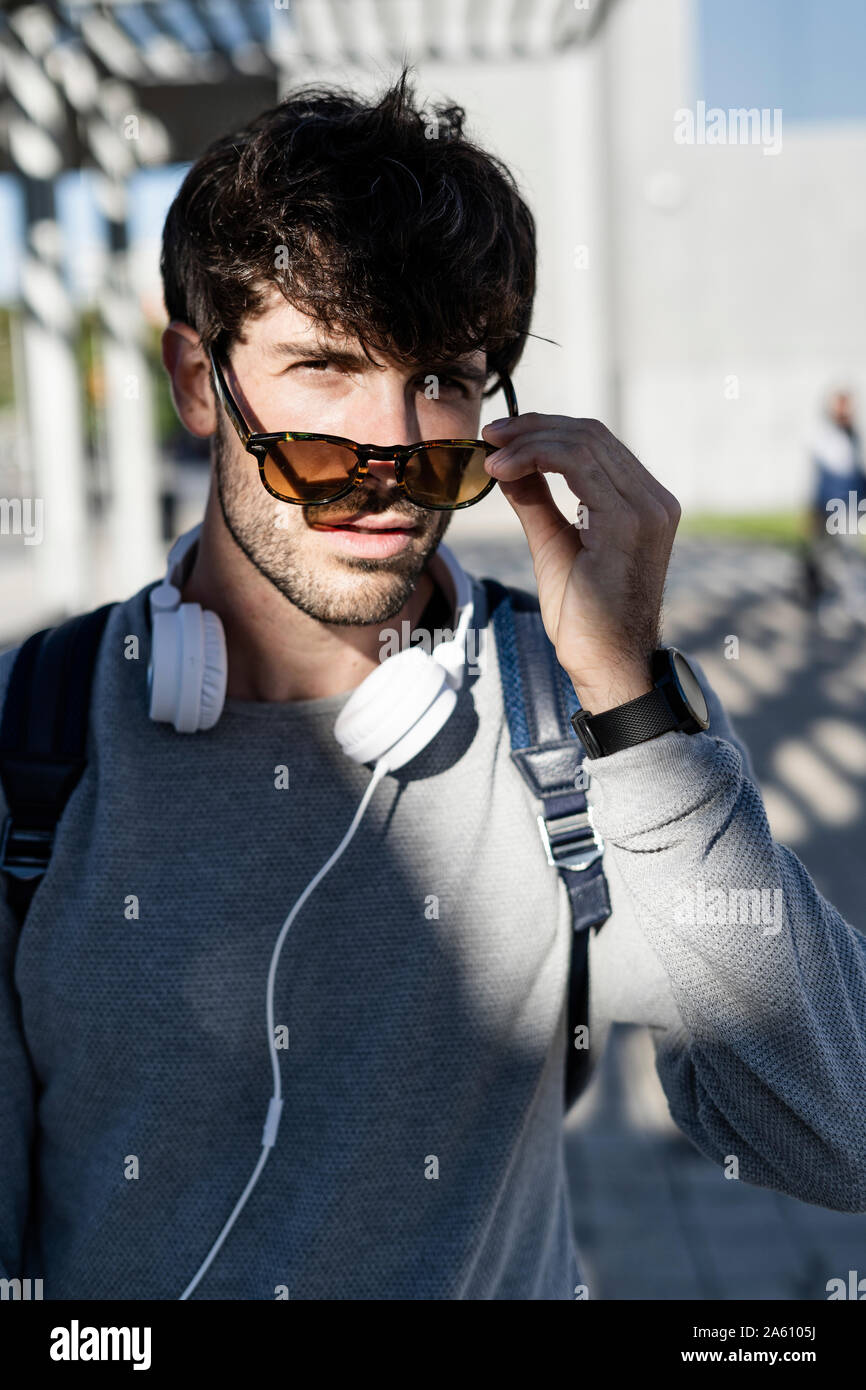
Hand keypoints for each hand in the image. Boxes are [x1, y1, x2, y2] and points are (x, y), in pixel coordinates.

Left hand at [481, 413, 680, 713]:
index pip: (595, 443)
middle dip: (533, 428)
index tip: (500, 438)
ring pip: (584, 442)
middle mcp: (654, 500)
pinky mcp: (629, 521)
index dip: (545, 430)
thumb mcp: (553, 544)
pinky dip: (535, 457)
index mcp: (644, 503)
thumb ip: (537, 501)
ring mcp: (647, 508)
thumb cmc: (584, 616)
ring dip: (529, 441)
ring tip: (491, 455)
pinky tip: (503, 469)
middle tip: (489, 435)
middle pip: (590, 434)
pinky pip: (579, 464)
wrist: (605, 663)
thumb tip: (510, 465)